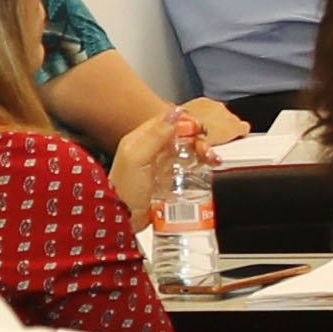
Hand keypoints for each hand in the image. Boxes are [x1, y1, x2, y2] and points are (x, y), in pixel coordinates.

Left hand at [91, 102, 209, 217]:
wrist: (123, 218)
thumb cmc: (123, 190)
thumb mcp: (136, 157)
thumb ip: (154, 135)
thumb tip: (173, 113)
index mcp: (142, 139)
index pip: (167, 120)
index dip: (185, 120)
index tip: (196, 128)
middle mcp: (155, 149)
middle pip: (183, 134)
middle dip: (198, 138)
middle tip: (203, 148)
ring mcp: (165, 164)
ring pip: (190, 149)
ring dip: (203, 150)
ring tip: (209, 158)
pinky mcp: (174, 179)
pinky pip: (193, 166)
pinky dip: (204, 164)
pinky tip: (208, 166)